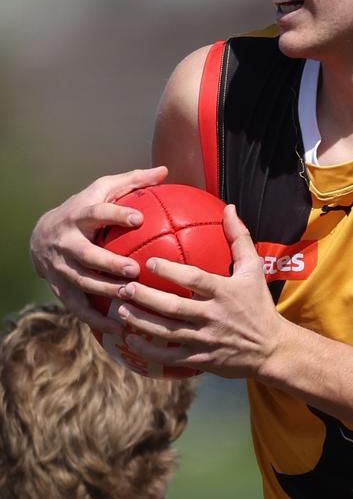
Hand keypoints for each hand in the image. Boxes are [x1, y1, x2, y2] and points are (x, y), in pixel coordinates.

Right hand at [30, 167, 167, 329]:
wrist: (41, 235)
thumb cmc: (84, 209)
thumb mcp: (102, 191)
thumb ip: (132, 181)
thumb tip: (164, 171)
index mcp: (78, 215)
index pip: (96, 213)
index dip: (115, 215)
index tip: (138, 219)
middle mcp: (66, 242)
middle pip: (86, 255)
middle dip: (109, 264)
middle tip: (135, 270)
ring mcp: (61, 266)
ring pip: (82, 281)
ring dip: (105, 290)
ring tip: (130, 297)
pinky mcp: (60, 287)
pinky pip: (78, 306)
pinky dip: (96, 319)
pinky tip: (119, 328)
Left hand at [113, 205, 282, 377]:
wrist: (272, 349)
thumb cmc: (259, 305)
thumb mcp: (254, 270)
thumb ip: (239, 238)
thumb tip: (228, 208)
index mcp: (225, 292)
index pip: (195, 279)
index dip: (171, 271)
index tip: (149, 261)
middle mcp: (214, 316)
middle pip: (174, 307)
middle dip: (146, 297)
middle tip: (125, 286)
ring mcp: (206, 340)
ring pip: (168, 332)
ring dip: (142, 321)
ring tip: (121, 310)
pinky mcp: (201, 359)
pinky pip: (170, 357)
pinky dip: (149, 350)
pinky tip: (130, 340)